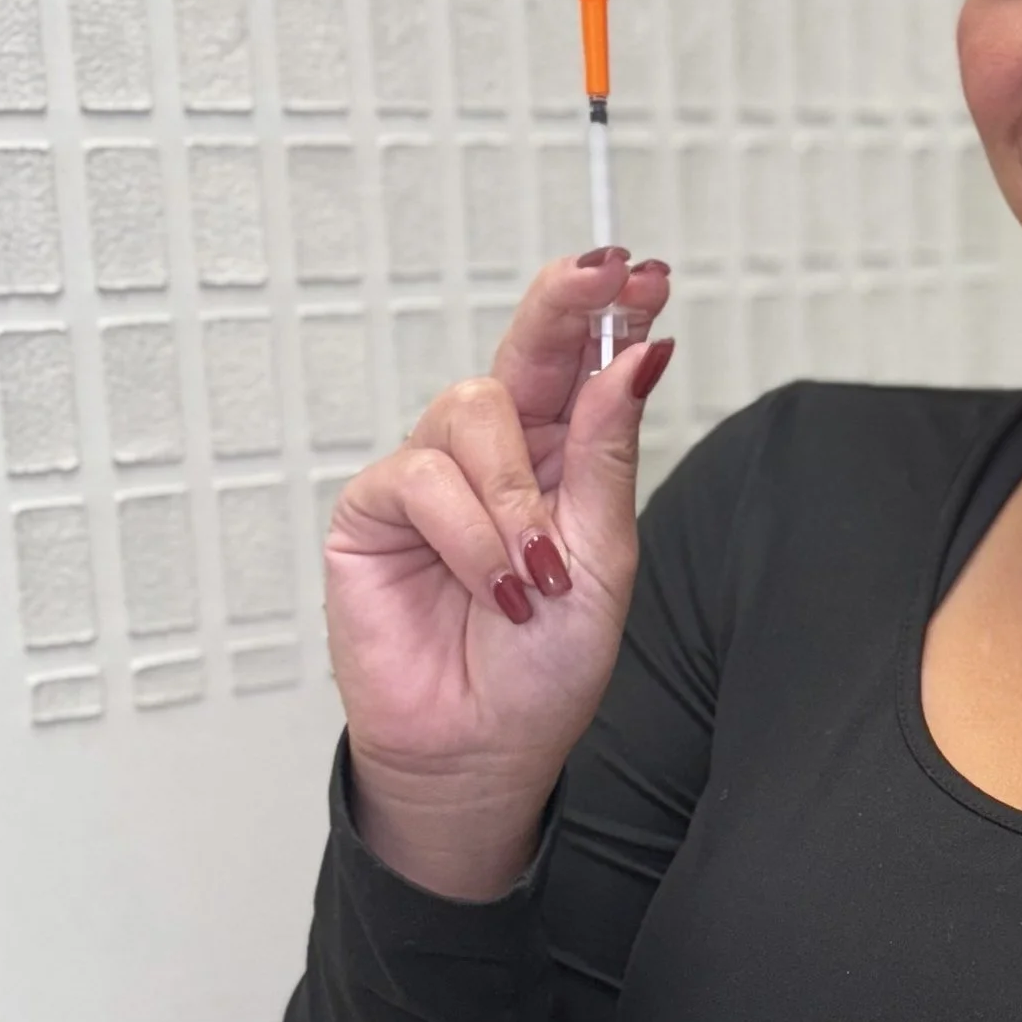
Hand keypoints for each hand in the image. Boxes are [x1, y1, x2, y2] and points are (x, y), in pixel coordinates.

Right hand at [324, 250, 674, 897]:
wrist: (483, 749)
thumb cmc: (546, 665)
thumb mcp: (604, 557)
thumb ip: (607, 456)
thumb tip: (637, 358)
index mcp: (562, 457)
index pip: (584, 365)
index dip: (609, 312)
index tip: (646, 272)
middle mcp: (497, 453)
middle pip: (523, 349)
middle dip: (562, 305)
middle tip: (602, 272)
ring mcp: (433, 476)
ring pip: (472, 413)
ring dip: (516, 497)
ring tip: (535, 576)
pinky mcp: (375, 510)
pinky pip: (422, 479)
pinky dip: (470, 534)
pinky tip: (494, 585)